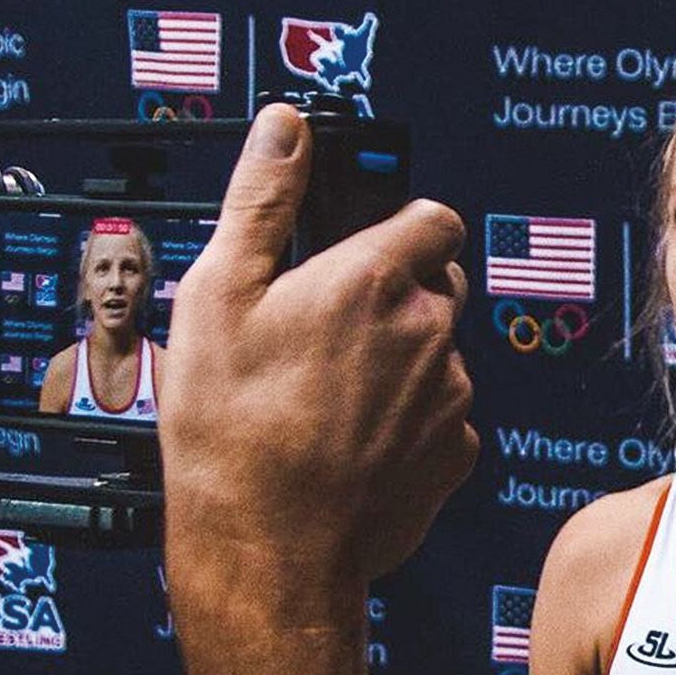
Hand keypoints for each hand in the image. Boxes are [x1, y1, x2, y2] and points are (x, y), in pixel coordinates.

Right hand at [160, 102, 476, 604]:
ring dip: (399, 364)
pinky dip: (408, 422)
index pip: (433, 219)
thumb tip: (285, 128)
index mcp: (375, 281)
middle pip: (437, 288)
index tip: (364, 249)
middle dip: (394, 297)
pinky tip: (351, 443)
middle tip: (324, 333)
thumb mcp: (219, 293)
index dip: (400, 227)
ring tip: (326, 399)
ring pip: (439, 356)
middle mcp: (430, 334)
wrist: (269, 546)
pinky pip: (442, 418)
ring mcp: (451, 398)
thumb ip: (263, 199)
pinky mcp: (457, 455)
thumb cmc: (234, 429)